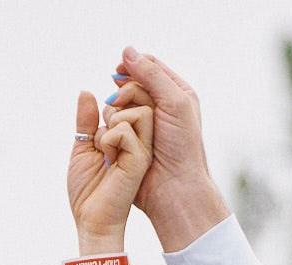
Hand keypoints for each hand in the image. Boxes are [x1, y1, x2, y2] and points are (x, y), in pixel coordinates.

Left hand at [67, 97, 152, 250]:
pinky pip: (125, 130)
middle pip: (135, 102)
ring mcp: (143, 148)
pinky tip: (109, 161)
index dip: (111, 106)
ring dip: (110, 128)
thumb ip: (86, 120)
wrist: (91, 218)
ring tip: (105, 153)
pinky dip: (108, 141)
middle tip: (102, 146)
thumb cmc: (87, 189)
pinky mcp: (141, 158)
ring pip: (135, 112)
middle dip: (110, 115)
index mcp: (129, 136)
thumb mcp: (83, 147)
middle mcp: (140, 140)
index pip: (127, 102)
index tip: (98, 130)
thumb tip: (86, 91)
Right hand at [106, 47, 230, 251]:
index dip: (132, 65)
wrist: (174, 187)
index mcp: (176, 93)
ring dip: (116, 113)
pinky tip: (113, 138)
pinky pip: (111, 126)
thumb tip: (127, 50)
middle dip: (125, 93)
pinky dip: (110, 128)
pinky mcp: (128, 142)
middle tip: (124, 103)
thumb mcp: (173, 102)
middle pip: (130, 85)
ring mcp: (142, 125)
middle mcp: (159, 107)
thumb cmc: (181, 146)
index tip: (117, 70)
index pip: (150, 67)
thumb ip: (151, 75)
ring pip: (117, 105)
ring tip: (123, 126)